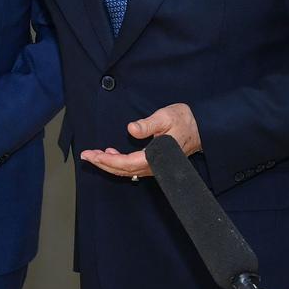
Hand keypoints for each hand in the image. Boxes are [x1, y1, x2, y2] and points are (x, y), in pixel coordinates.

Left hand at [80, 103, 200, 178]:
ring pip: (127, 171)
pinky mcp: (155, 164)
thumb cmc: (185, 121)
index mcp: (155, 157)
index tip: (90, 154)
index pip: (124, 163)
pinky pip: (133, 168)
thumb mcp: (166, 117)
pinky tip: (112, 154)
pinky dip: (119, 164)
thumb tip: (131, 129)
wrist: (203, 128)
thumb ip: (148, 124)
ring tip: (95, 155)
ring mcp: (155, 167)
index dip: (105, 161)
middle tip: (85, 155)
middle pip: (122, 170)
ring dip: (109, 164)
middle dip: (102, 164)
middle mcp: (153, 166)